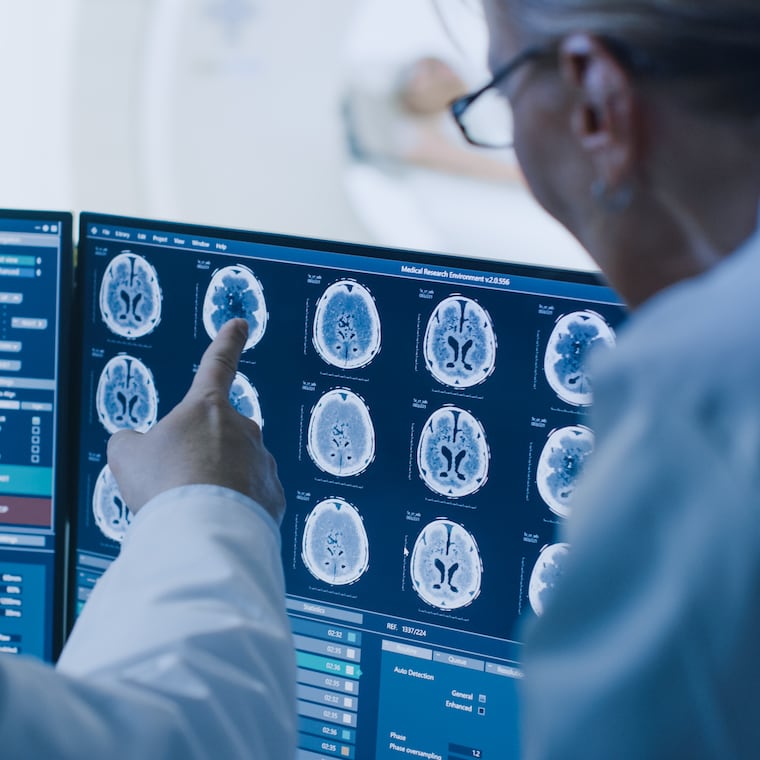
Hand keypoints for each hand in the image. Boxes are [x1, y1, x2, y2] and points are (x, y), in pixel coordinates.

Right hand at [107, 318, 285, 523]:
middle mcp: (243, 428)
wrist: (202, 530)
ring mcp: (262, 461)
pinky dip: (234, 508)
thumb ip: (131, 443)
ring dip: (216, 485)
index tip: (240, 324)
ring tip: (193, 509)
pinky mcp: (274, 495)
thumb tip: (135, 445)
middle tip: (178, 484)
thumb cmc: (164, 485)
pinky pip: (252, 498)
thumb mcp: (127, 456)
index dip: (228, 342)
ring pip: (236, 469)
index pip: (218, 364)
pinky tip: (216, 522)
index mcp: (207, 407)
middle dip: (201, 456)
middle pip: (219, 437)